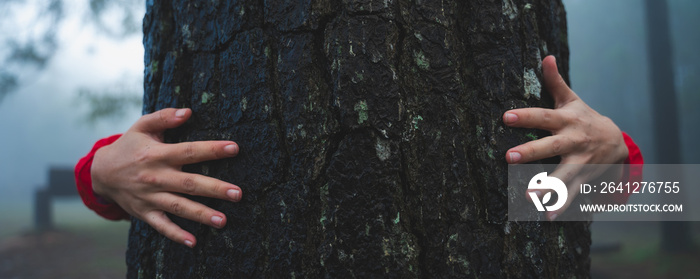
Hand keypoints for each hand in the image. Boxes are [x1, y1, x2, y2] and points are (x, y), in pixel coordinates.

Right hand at [91, 108, 241, 247]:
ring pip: (179, 207)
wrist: (100, 173)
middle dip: (215, 189)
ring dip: (201, 214)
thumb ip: (164, 117)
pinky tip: (194, 242)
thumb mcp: (142, 126)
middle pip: (189, 183)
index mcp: (158, 154)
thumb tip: (188, 111)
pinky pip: (162, 226)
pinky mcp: (145, 213)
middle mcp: (156, 177)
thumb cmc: (129, 146)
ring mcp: (150, 197)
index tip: (234, 148)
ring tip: (224, 220)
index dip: (212, 150)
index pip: (189, 151)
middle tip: (237, 193)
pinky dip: (176, 235)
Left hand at [503, 55, 628, 219]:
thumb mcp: (572, 99)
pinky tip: (548, 217)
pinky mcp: (584, 179)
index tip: (505, 117)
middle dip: (531, 152)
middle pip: (551, 146)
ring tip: (528, 197)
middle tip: (509, 157)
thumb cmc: (584, 117)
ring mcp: (580, 162)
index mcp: (566, 120)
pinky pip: (573, 194)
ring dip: (546, 187)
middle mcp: (573, 141)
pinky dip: (562, 206)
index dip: (525, 116)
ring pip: (563, 175)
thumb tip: (546, 56)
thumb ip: (555, 82)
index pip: (543, 116)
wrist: (617, 142)